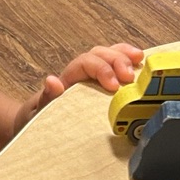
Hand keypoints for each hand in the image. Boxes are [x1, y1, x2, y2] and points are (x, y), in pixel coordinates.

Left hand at [12, 43, 143, 135]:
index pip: (85, 63)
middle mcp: (82, 73)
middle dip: (117, 61)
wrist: (37, 125)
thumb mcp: (39, 111)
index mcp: (69, 78)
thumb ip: (46, 98)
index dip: (102, 70)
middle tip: (130, 77)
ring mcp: (93, 77)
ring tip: (140, 60)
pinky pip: (117, 67)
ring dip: (125, 55)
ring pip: (109, 54)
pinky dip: (130, 63)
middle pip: (100, 54)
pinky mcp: (104, 85)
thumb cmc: (39, 118)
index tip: (114, 86)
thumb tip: (52, 81)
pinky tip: (142, 65)